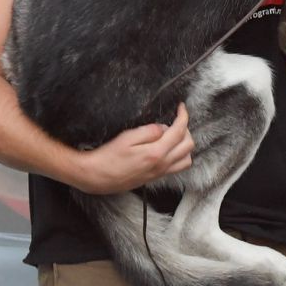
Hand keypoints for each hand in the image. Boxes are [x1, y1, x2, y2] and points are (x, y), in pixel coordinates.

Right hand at [70, 103, 194, 194]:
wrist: (96, 176)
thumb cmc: (108, 156)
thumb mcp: (127, 137)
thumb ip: (150, 131)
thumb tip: (164, 128)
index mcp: (156, 153)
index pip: (179, 131)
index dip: (183, 116)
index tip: (181, 107)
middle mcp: (162, 165)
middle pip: (188, 145)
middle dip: (186, 129)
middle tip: (176, 120)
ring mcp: (160, 173)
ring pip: (186, 159)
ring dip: (185, 145)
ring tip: (174, 135)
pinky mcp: (155, 178)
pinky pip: (177, 167)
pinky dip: (179, 156)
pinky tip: (168, 148)